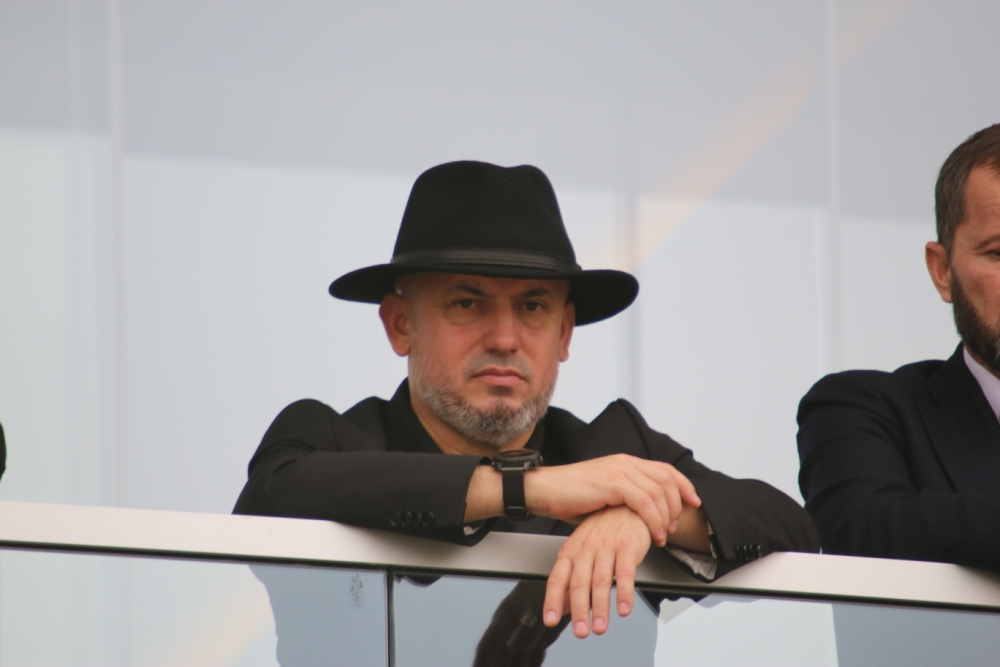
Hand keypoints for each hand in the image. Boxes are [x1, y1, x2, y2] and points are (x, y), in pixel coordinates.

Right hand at [525, 454, 699, 546]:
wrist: (544, 490)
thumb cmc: (569, 496)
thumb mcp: (603, 495)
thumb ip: (624, 499)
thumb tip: (640, 516)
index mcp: (624, 462)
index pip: (664, 469)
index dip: (683, 486)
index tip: (693, 502)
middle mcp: (625, 462)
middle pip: (667, 479)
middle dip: (677, 505)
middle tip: (675, 527)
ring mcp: (620, 470)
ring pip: (659, 492)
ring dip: (666, 517)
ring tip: (663, 536)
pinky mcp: (613, 483)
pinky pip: (645, 502)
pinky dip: (654, 520)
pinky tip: (654, 533)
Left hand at [542, 506, 651, 637]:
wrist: (626, 503)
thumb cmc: (603, 529)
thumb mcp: (582, 551)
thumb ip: (572, 579)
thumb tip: (563, 608)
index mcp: (571, 551)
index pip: (558, 578)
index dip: (553, 600)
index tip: (550, 620)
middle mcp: (586, 549)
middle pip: (579, 583)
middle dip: (579, 610)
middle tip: (581, 631)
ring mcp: (606, 547)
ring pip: (601, 581)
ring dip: (601, 607)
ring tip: (600, 627)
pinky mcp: (627, 546)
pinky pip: (626, 572)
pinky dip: (625, 592)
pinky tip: (624, 609)